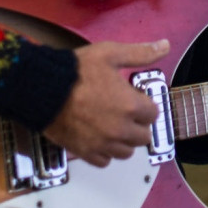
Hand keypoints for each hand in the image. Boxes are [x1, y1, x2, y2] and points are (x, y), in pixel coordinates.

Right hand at [42, 39, 168, 166]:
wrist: (41, 89)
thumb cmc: (76, 70)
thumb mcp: (110, 54)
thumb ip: (141, 53)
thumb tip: (165, 46)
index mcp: (131, 106)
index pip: (153, 114)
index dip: (144, 104)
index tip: (134, 98)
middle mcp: (121, 130)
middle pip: (143, 136)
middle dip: (137, 124)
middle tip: (123, 112)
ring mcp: (103, 144)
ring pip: (126, 152)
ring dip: (123, 140)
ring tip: (112, 125)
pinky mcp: (86, 153)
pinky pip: (105, 161)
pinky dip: (105, 152)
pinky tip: (99, 138)